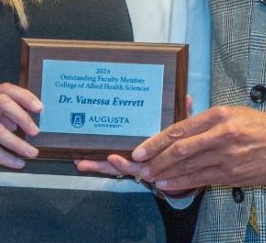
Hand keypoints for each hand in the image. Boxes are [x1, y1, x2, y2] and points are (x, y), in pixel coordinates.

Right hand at [0, 83, 44, 178]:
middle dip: (24, 117)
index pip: (4, 89)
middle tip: (36, 131)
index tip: (40, 108)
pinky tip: (18, 163)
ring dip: (19, 144)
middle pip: (2, 102)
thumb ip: (1, 119)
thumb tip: (24, 120)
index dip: (24, 96)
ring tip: (32, 152)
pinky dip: (7, 158)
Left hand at [73, 95, 194, 188]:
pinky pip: (109, 166)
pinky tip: (80, 160)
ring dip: (96, 165)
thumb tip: (186, 97)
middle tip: (85, 162)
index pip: (136, 162)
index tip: (112, 158)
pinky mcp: (125, 161)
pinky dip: (96, 164)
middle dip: (102, 165)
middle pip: (120, 167)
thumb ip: (183, 114)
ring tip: (79, 161)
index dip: (124, 162)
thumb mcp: (182, 129)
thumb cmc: (179, 141)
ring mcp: (132, 163)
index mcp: (153, 155)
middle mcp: (141, 162)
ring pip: (113, 168)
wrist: (181, 162)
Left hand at [129, 106, 265, 192]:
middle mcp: (222, 133)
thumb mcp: (234, 113)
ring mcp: (228, 156)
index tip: (141, 150)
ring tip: (147, 177)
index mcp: (220, 114)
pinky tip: (168, 184)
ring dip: (165, 173)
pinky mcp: (233, 174)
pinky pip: (201, 179)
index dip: (157, 141)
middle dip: (155, 160)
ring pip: (188, 166)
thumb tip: (181, 121)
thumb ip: (207, 119)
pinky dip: (182, 182)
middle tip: (137, 167)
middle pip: (180, 148)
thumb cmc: (261, 127)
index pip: (180, 128)